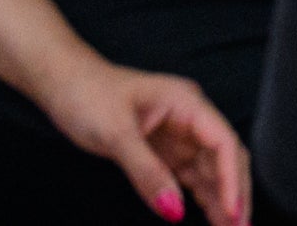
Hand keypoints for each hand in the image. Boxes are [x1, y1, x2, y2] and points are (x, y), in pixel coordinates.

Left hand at [40, 58, 249, 225]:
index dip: (232, 179)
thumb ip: (146, 173)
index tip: (234, 213)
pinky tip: (210, 217)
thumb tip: (174, 211)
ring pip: (211, 170)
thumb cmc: (87, 95)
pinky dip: (202, 197)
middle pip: (225, 158)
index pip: (223, 142)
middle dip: (234, 193)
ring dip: (221, 199)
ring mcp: (178, 134)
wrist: (62, 82)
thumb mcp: (115, 133)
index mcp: (186, 103)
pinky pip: (191, 176)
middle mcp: (189, 118)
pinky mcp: (164, 150)